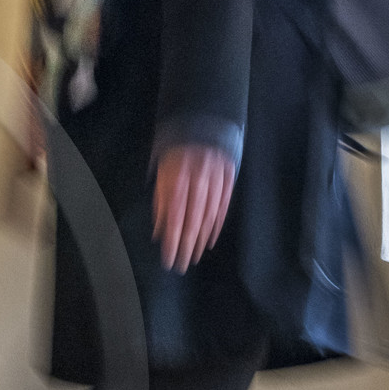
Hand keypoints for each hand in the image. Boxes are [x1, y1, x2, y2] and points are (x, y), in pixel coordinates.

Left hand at [153, 143, 234, 272]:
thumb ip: (160, 202)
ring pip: (209, 217)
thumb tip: (159, 232)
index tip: (168, 259)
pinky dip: (216, 226)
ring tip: (193, 256)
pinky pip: (223, 207)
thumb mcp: (161, 173)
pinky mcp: (228, 178)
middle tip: (182, 265)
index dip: (172, 241)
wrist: (202, 124)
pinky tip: (208, 240)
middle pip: (192, 221)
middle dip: (186, 246)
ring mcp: (215, 179)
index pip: (174, 218)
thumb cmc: (176, 153)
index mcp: (177, 178)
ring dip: (200, 240)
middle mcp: (197, 180)